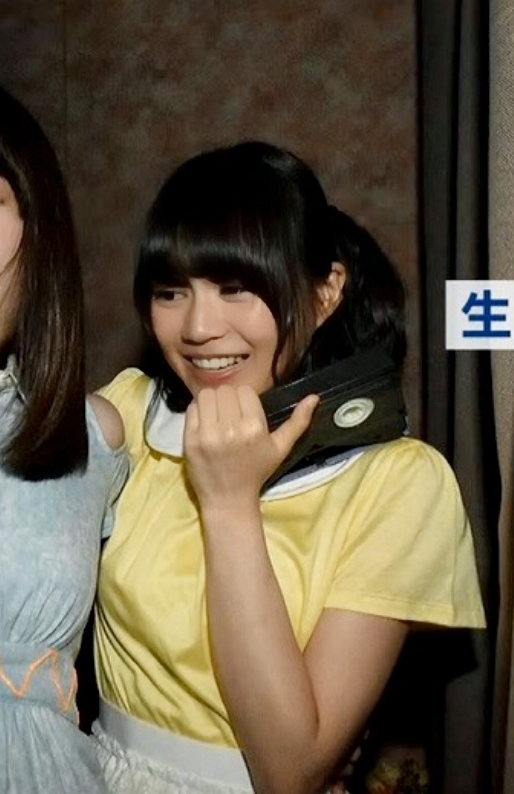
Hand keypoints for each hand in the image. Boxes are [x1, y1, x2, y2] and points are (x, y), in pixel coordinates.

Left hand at [183, 384, 317, 507]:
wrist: (229, 498)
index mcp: (254, 427)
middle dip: (228, 399)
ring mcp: (208, 434)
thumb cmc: (256, 471)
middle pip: (224, 390)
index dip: (244, 398)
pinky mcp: (190, 439)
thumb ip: (298, 422)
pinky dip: (197, 411)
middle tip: (229, 415)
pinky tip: (205, 424)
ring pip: (207, 395)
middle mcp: (231, 428)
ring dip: (211, 402)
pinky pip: (191, 408)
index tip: (244, 412)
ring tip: (216, 417)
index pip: (244, 390)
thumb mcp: (281, 448)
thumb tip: (314, 397)